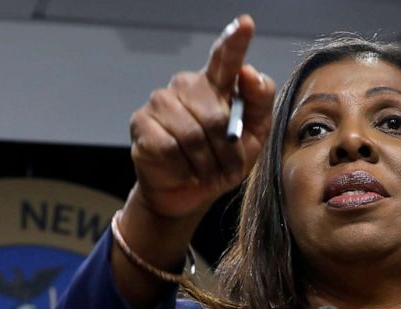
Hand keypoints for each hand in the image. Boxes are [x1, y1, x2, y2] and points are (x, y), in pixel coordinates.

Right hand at [128, 14, 274, 225]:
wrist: (188, 193)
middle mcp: (187, 86)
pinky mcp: (141, 122)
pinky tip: (185, 171)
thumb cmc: (222, 162)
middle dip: (224, 150)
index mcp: (216, 86)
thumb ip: (259, 103)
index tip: (246, 24)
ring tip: (205, 172)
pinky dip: (183, 168)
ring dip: (205, 162)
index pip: (226, 59)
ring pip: (191, 134)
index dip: (235, 41)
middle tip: (225, 167)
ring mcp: (161, 101)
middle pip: (214, 115)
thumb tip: (250, 73)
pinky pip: (169, 147)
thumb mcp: (253, 137)